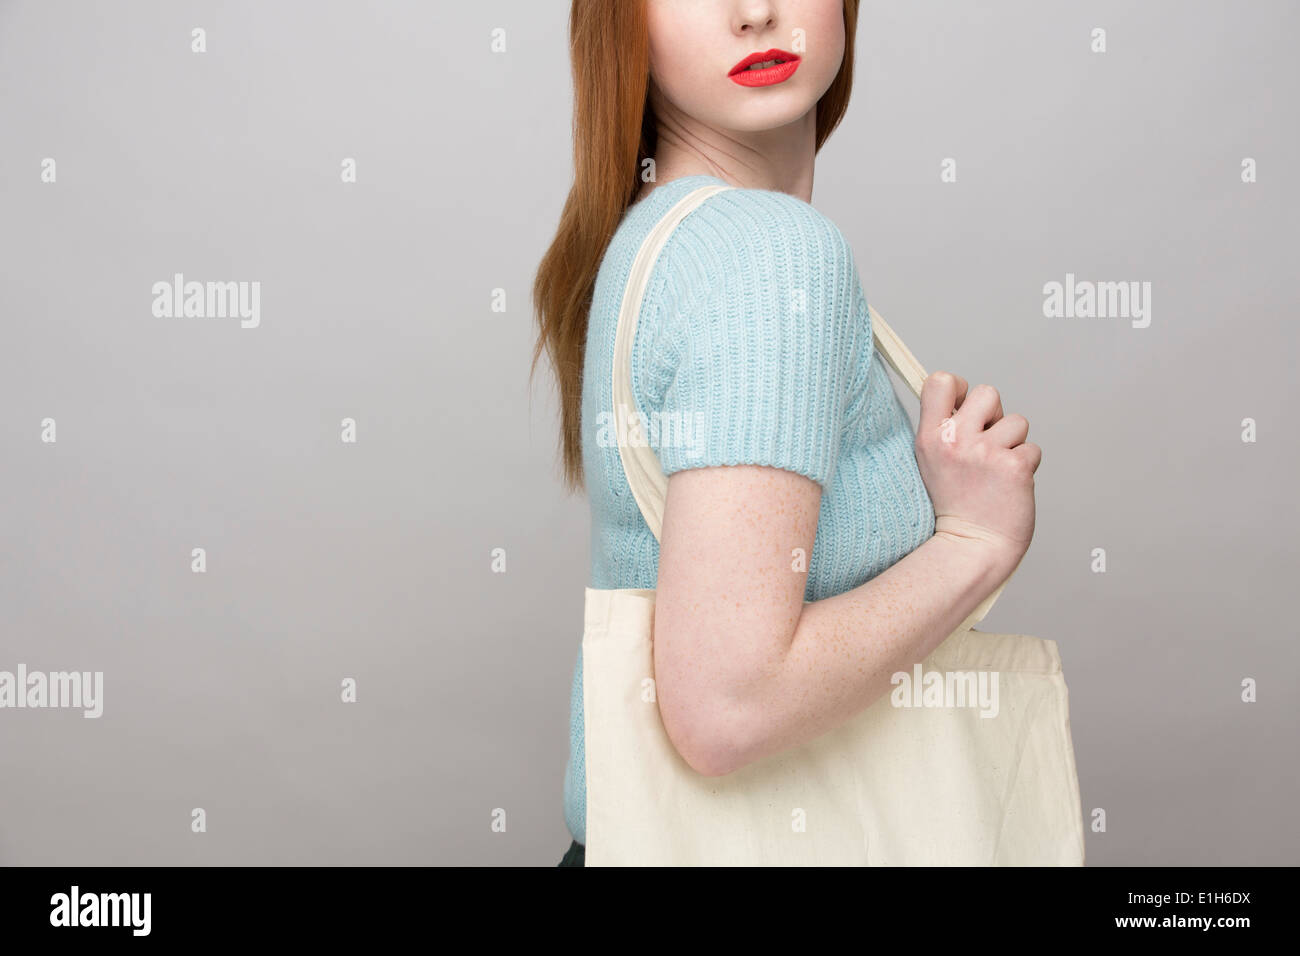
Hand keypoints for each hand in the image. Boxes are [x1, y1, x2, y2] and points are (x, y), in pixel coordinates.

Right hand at [914, 371, 1040, 571]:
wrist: (971, 548)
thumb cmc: (954, 504)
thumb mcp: (931, 461)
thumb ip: (945, 428)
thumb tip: (965, 400)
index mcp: (930, 437)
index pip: (941, 381)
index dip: (959, 389)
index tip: (963, 410)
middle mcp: (955, 440)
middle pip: (988, 393)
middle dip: (993, 416)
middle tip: (986, 446)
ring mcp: (985, 453)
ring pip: (1017, 421)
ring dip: (1013, 443)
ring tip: (997, 471)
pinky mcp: (1015, 467)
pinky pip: (1032, 448)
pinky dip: (1026, 465)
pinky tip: (1009, 485)